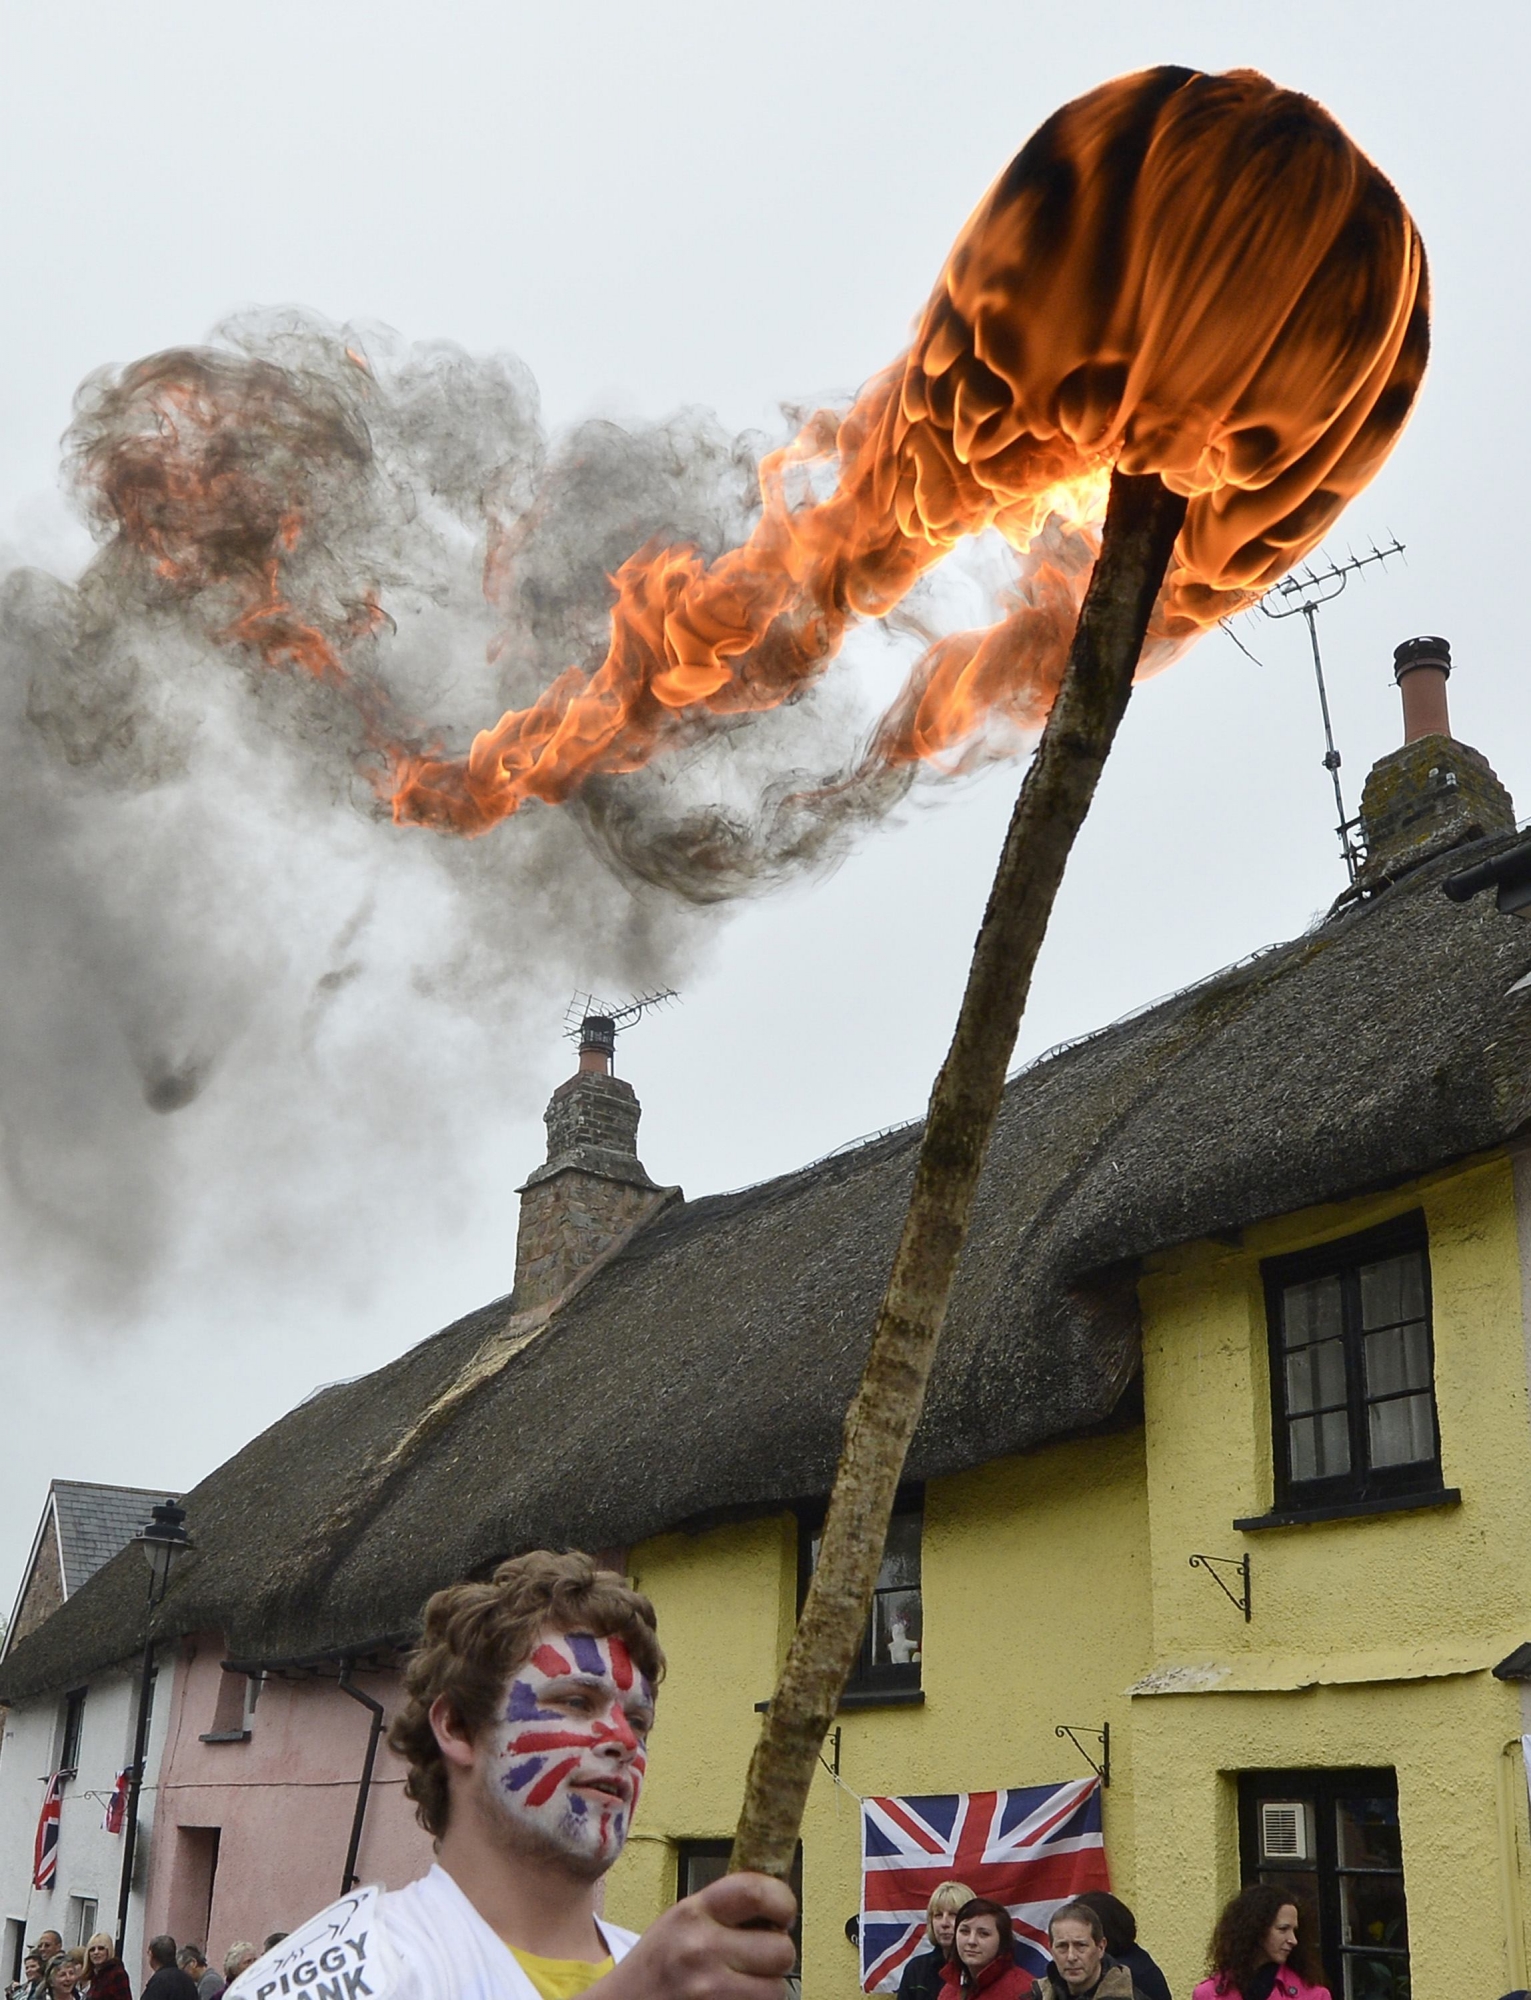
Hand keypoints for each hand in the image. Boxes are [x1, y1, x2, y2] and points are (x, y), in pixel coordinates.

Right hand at [602, 1871, 797, 1999]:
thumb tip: (775, 1905)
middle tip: (762, 1956)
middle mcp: (701, 1949)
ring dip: (767, 1988)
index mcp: (694, 1912)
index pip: (756, 1891)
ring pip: (775, 1990)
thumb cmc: (655, 1966)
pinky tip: (733, 1999)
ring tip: (744, 1983)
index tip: (783, 1912)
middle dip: (778, 1954)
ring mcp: (708, 1991)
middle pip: (780, 1949)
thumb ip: (722, 1910)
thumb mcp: (680, 1921)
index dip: (782, 1901)